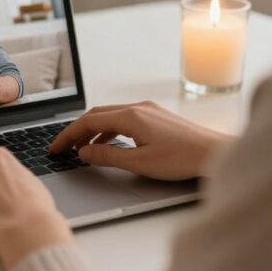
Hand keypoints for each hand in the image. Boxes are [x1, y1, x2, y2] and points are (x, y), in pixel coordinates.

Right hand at [48, 101, 232, 180]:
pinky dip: (110, 130)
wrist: (215, 153)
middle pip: (97, 114)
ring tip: (82, 149)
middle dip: (77, 130)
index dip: (68, 135)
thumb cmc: (183, 159)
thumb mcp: (139, 163)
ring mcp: (149, 110)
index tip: (56, 147)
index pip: (88, 121)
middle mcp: (138, 107)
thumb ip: (107, 156)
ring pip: (111, 116)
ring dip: (93, 131)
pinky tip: (109, 144)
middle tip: (63, 147)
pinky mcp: (157, 117)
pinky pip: (124, 119)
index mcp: (131, 116)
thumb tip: (84, 152)